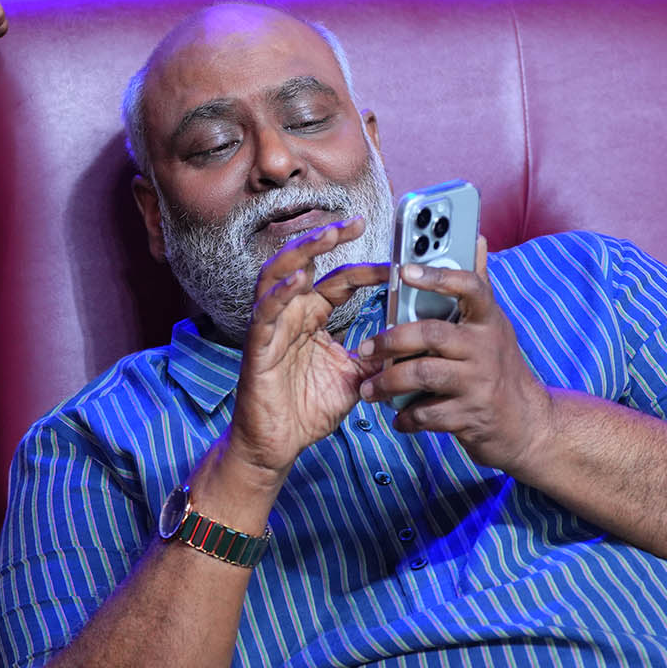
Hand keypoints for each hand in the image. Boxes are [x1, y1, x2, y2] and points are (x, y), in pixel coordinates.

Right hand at [217, 218, 384, 490]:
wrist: (279, 445)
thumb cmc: (308, 409)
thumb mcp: (355, 377)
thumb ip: (376, 354)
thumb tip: (409, 339)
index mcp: (313, 317)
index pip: (340, 281)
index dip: (367, 268)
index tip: (397, 262)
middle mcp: (291, 314)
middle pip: (304, 262)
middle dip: (327, 237)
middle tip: (356, 222)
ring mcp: (272, 327)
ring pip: (278, 275)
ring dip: (301, 252)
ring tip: (326, 235)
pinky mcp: (257, 346)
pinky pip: (264, 312)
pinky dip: (278, 293)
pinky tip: (296, 279)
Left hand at [360, 238, 554, 470]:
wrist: (528, 423)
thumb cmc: (500, 367)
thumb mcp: (494, 326)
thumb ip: (478, 287)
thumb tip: (478, 239)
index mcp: (489, 321)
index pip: (470, 287)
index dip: (438, 276)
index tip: (406, 270)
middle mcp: (485, 349)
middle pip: (431, 333)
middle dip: (392, 340)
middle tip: (367, 348)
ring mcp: (479, 384)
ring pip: (423, 374)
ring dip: (388, 382)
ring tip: (370, 389)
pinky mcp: (470, 417)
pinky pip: (426, 413)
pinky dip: (405, 416)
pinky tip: (397, 415)